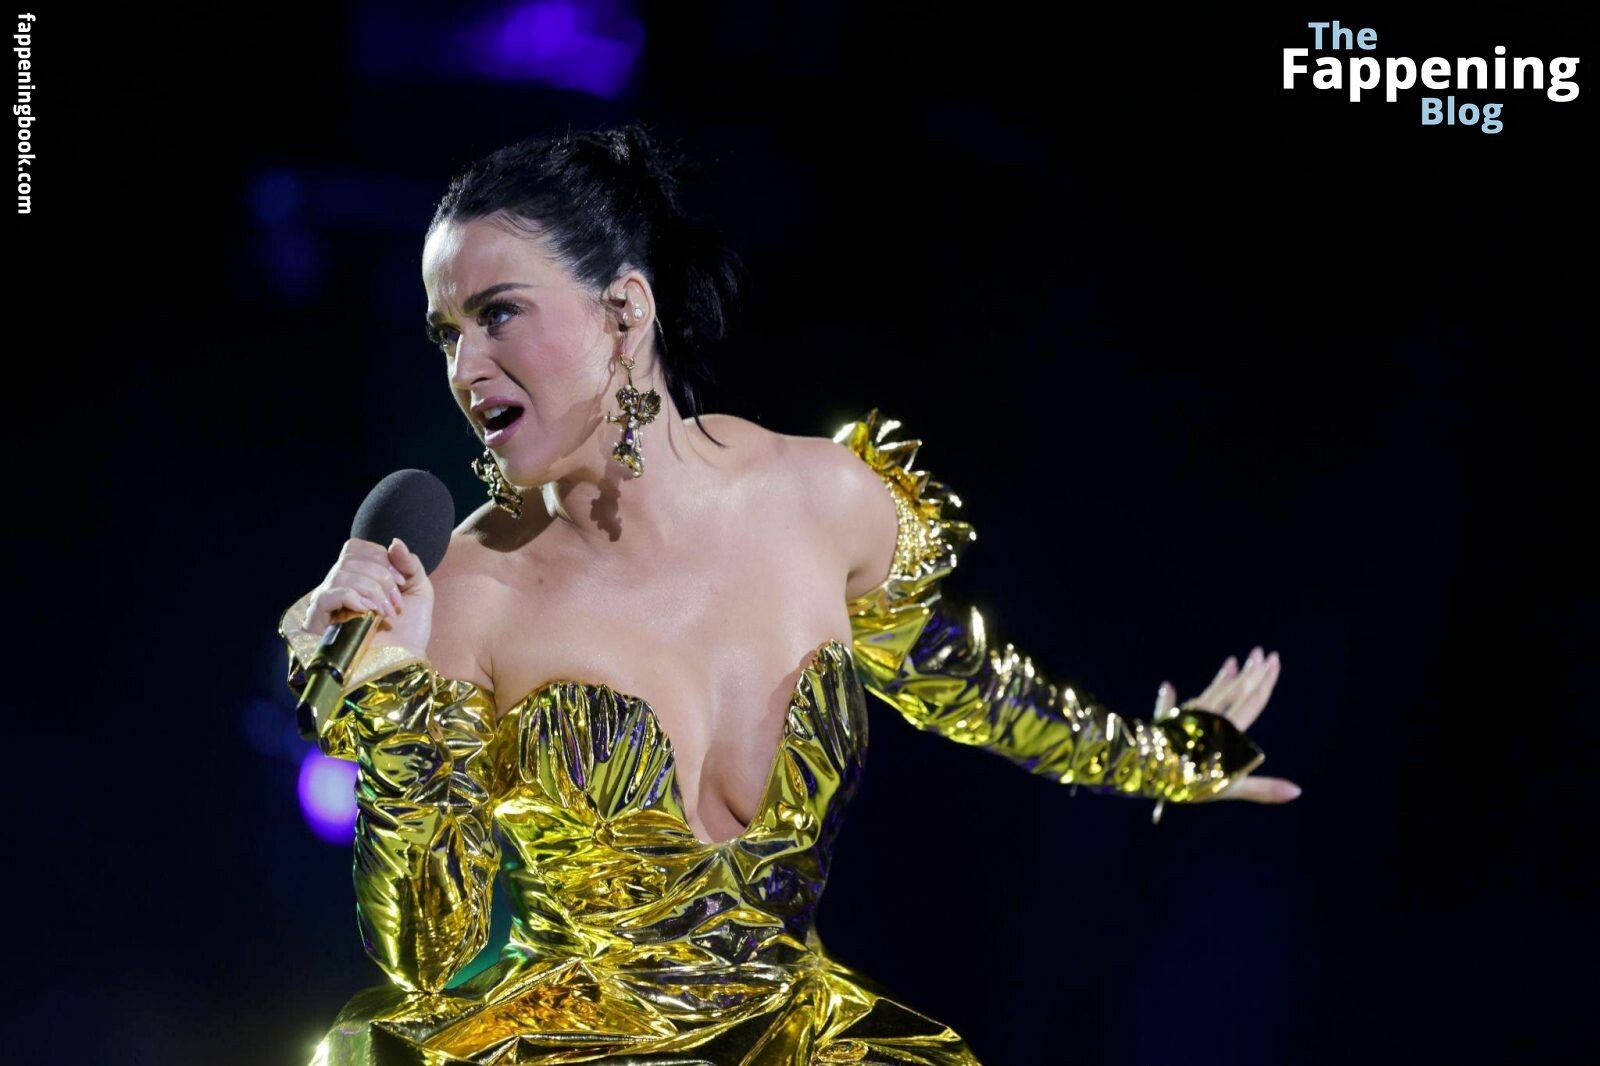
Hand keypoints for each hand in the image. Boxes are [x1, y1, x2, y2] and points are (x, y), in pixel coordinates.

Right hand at [302, 536, 434, 655]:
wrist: (405, 662)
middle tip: (396, 604)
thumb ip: (409, 563)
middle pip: (350, 559)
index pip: (357, 548)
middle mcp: (338, 586)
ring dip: (372, 591)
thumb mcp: (418, 590)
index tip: (401, 583)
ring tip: (386, 613)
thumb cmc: (410, 631)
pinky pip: (327, 595)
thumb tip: (393, 542)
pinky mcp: (319, 621)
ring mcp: (328, 604)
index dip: (381, 559)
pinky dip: (351, 597)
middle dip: (381, 577)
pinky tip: (366, 611)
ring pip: (342, 574)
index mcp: (358, 577)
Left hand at [1154, 645, 1299, 803]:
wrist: (1147, 773)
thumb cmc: (1192, 785)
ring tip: (1245, 658)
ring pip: (1220, 689)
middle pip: (1237, 690)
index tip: (1274, 661)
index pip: (1251, 701)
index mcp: (1226, 733)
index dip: (1265, 681)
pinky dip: (1218, 681)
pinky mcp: (1182, 714)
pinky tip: (1225, 668)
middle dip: (1253, 671)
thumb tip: (1298, 791)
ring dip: (1234, 674)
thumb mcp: (1230, 788)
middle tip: (1266, 652)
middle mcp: (1211, 717)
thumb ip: (1264, 788)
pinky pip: (1205, 693)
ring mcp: (1194, 713)